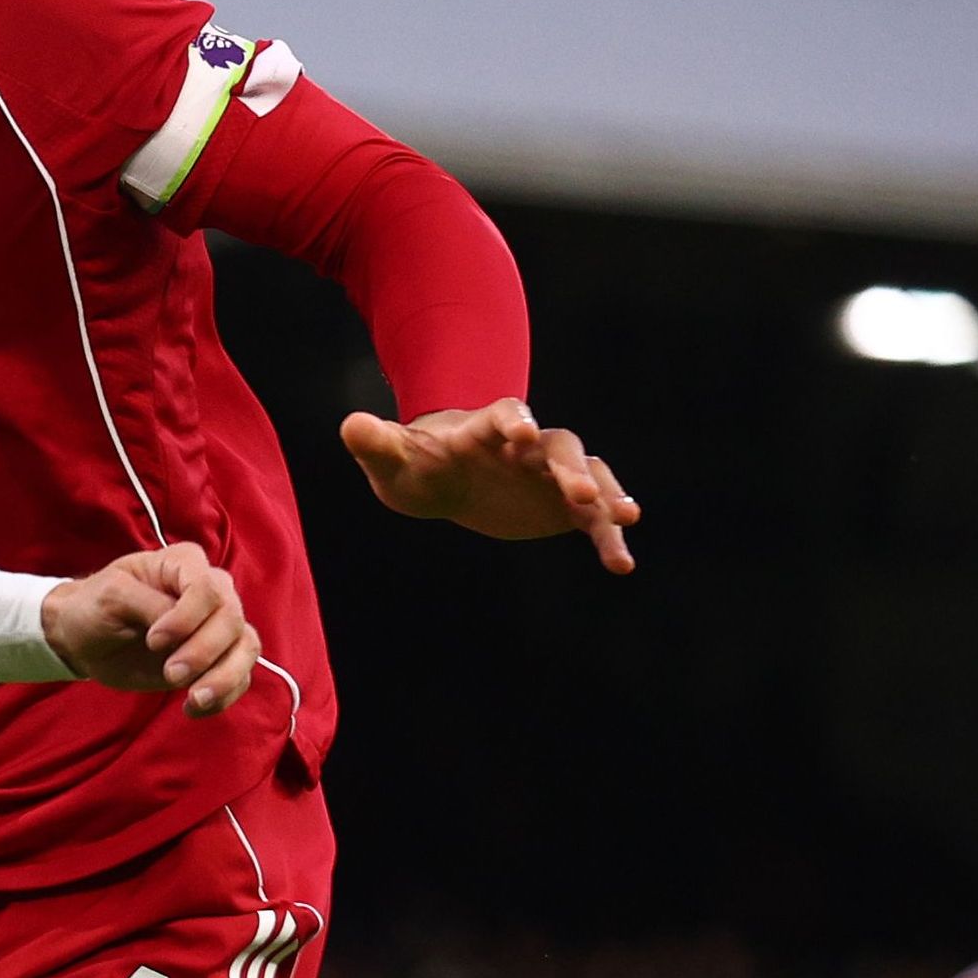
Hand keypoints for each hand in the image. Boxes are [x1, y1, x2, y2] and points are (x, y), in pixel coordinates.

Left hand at [40, 542, 256, 716]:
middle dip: (204, 652)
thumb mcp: (111, 596)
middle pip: (231, 620)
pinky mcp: (216, 658)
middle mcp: (210, 590)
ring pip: (245, 648)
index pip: (208, 589)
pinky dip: (223, 696)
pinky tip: (192, 707)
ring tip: (194, 700)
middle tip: (169, 675)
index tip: (153, 642)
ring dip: (224, 678)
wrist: (83, 640)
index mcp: (184, 564)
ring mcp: (216, 625)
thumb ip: (149, 604)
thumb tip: (184, 627)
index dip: (188, 619)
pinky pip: (240, 677)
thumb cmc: (93, 608)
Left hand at [341, 399, 638, 572]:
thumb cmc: (415, 462)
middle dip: (571, 467)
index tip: (524, 434)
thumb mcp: (391, 457)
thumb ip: (375, 442)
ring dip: (606, 495)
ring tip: (626, 518)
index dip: (516, 421)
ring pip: (589, 476)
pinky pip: (593, 518)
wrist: (440, 479)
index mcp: (484, 429)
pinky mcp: (563, 506)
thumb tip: (351, 424)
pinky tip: (621, 563)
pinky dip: (608, 536)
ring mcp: (550, 474)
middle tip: (581, 493)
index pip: (506, 414)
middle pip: (558, 447)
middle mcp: (527, 447)